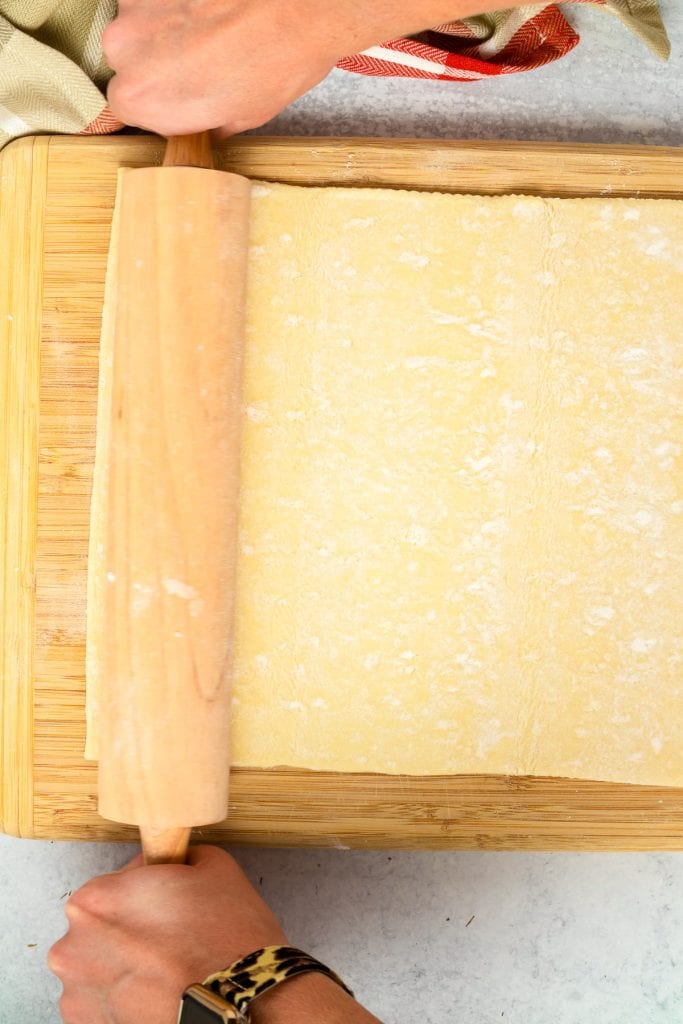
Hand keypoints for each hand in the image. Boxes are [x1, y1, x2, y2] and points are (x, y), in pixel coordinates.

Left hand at [48, 844, 286, 1023]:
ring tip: (169, 975)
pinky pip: (103, 1005)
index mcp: (97, 899)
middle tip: (174, 942)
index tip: (170, 905)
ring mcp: (78, 996)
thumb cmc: (227, 944)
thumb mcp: (215, 869)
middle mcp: (74, 947)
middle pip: (104, 927)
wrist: (238, 1011)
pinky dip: (126, 1002)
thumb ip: (181, 857)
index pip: (120, 881)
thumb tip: (176, 861)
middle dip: (134, 932)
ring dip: (127, 969)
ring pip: (102, 969)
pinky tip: (160, 997)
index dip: (150, 890)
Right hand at [102, 0, 510, 136]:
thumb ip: (210, 117)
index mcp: (150, 94)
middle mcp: (133, 47)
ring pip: (148, 28)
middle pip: (129, 69)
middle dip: (162, 73)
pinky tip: (223, 11)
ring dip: (179, 35)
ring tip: (227, 36)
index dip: (125, 127)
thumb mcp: (248, 111)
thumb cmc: (288, 56)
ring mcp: (146, 3)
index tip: (134, 134)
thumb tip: (202, 123)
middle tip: (206, 75)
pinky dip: (188, 6)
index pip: (109, 123)